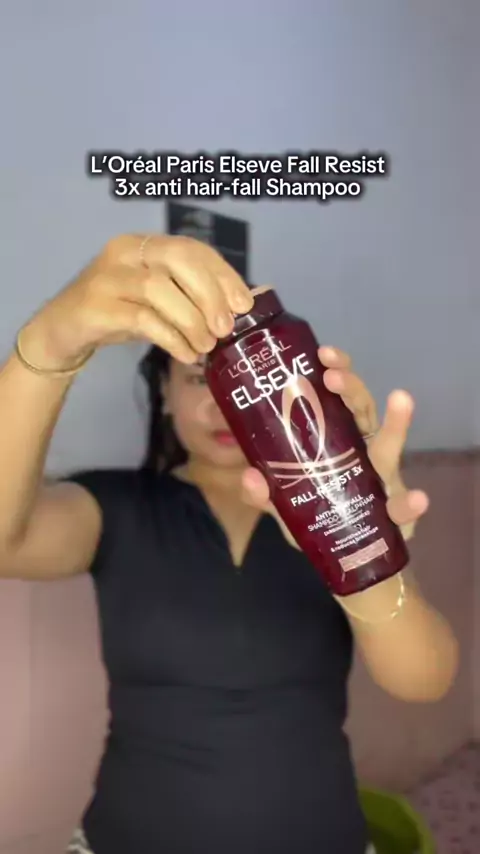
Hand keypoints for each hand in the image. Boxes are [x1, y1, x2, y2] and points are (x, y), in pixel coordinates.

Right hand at [19, 234, 252, 370]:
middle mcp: (125, 252)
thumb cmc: (119, 313)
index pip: (192, 248)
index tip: (243, 305)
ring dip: (191, 320)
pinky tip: (186, 354)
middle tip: (225, 328)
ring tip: (206, 346)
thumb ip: (193, 298)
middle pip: (178, 259)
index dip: (223, 274)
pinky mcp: (95, 307)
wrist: (63, 332)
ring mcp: (107, 277)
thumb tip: (243, 307)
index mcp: (145, 244)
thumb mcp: (160, 302)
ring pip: (159, 288)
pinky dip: (171, 338)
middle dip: (210, 294)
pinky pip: (142, 319)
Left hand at [242, 345, 428, 546]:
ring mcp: (380, 474)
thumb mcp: (285, 505)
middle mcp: (360, 446)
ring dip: (395, 421)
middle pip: (359, 407)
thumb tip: (250, 478)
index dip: (332, 370)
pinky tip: (419, 499)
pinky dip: (410, 503)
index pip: (333, 395)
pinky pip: (403, 505)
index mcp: (332, 436)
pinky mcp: (395, 507)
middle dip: (350, 385)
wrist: (347, 553)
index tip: (320, 352)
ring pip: (389, 441)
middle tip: (332, 374)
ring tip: (401, 399)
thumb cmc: (318, 514)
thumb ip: (265, 495)